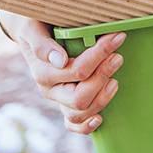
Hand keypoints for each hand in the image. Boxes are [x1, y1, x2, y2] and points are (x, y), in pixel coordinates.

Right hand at [2, 12, 124, 133]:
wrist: (34, 31)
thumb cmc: (38, 26)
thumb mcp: (34, 28)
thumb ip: (42, 43)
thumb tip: (59, 60)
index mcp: (42, 72)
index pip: (76, 71)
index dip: (99, 55)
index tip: (117, 37)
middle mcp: (50, 90)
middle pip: (80, 97)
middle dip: (103, 77)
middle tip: (117, 57)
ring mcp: (59, 100)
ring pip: (80, 113)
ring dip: (102, 98)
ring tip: (115, 80)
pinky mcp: (67, 105)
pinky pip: (73, 125)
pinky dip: (86, 126)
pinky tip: (100, 119)